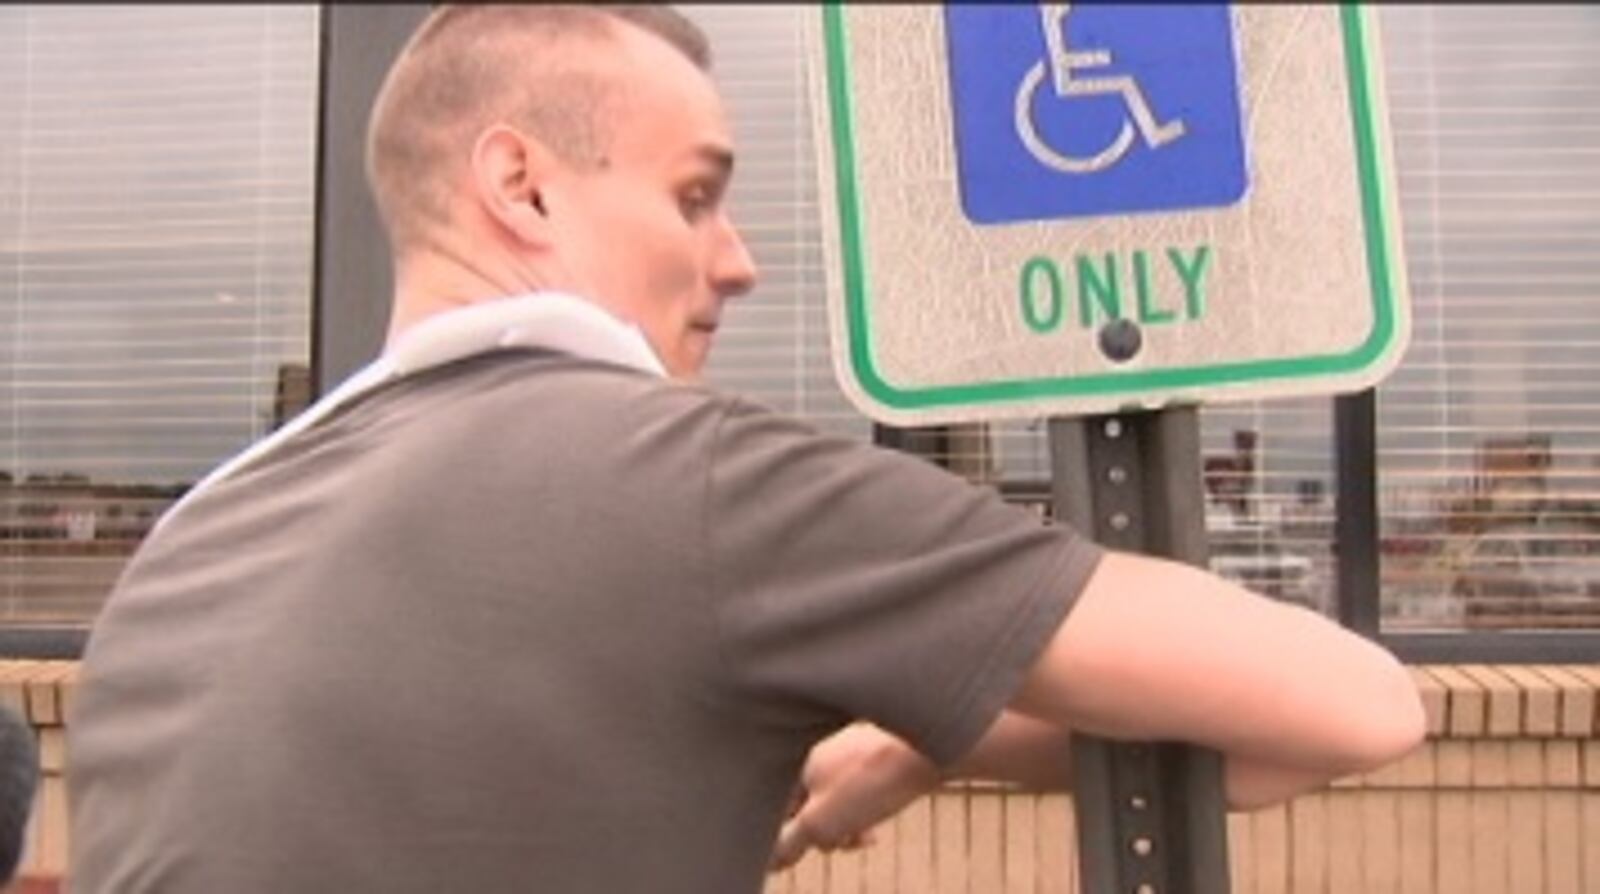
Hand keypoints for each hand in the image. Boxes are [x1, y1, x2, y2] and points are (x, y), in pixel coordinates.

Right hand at [768, 722, 943, 872]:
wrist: (928, 752)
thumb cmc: (871, 786)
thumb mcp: (821, 825)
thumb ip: (788, 842)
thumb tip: (770, 858)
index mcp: (799, 763)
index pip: (778, 809)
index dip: (788, 839)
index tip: (799, 858)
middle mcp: (819, 750)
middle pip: (809, 805)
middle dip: (824, 832)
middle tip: (843, 844)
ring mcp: (848, 749)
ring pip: (836, 799)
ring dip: (846, 825)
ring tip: (865, 837)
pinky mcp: (875, 753)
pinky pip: (858, 789)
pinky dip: (864, 809)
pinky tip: (877, 822)